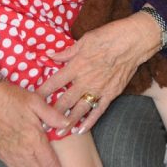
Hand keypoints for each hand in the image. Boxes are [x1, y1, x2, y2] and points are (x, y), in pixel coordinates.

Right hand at [0, 81, 68, 166]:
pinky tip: (29, 162)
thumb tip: (68, 124)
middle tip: (54, 164)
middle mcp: (21, 150)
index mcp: (33, 139)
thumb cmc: (13, 98)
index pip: (49, 162)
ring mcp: (10, 154)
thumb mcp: (36, 101)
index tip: (63, 166)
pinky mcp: (2, 153)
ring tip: (42, 163)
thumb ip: (52, 115)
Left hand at [38, 15, 156, 132]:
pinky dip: (90, 121)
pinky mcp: (111, 93)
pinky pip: (98, 110)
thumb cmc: (109, 36)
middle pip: (64, 100)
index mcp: (77, 65)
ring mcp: (99, 88)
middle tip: (42, 122)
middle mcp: (85, 80)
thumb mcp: (85, 39)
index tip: (33, 99)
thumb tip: (51, 56)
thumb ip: (67, 52)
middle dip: (52, 112)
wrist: (134, 41)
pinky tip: (81, 129)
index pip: (55, 82)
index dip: (43, 91)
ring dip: (68, 121)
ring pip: (79, 109)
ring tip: (58, 131)